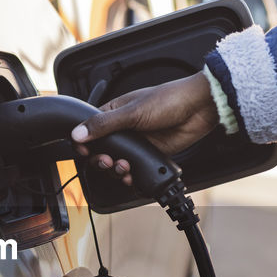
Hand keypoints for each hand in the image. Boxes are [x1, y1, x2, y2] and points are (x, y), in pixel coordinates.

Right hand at [71, 72, 218, 187]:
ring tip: (124, 167)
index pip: (90, 130)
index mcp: (114, 112)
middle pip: (102, 151)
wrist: (198, 108)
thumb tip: (77, 133)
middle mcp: (124, 129)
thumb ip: (103, 125)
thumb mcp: (132, 112)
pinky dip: (131, 176)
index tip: (85, 152)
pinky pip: (135, 170)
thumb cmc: (168, 100)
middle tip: (108, 162)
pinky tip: (132, 175)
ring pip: (117, 163)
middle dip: (102, 161)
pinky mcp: (150, 154)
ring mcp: (137, 142)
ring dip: (117, 170)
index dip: (85, 144)